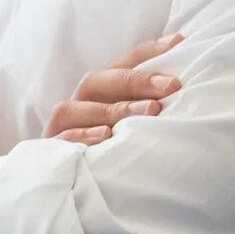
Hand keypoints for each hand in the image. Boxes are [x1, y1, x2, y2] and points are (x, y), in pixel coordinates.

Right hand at [40, 32, 183, 145]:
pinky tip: (107, 135)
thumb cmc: (113, 151)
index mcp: (97, 91)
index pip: (120, 63)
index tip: (179, 44)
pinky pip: (62, 139)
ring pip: (77, 108)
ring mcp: (62, 126)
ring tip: (151, 110)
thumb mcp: (133, 124)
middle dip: (135, 80)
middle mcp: (78, 103)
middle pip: (97, 81)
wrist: (72, 188)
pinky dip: (82, 135)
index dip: (148, 52)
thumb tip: (183, 67)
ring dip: (114, 108)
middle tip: (171, 85)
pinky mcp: (51, 150)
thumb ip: (152, 99)